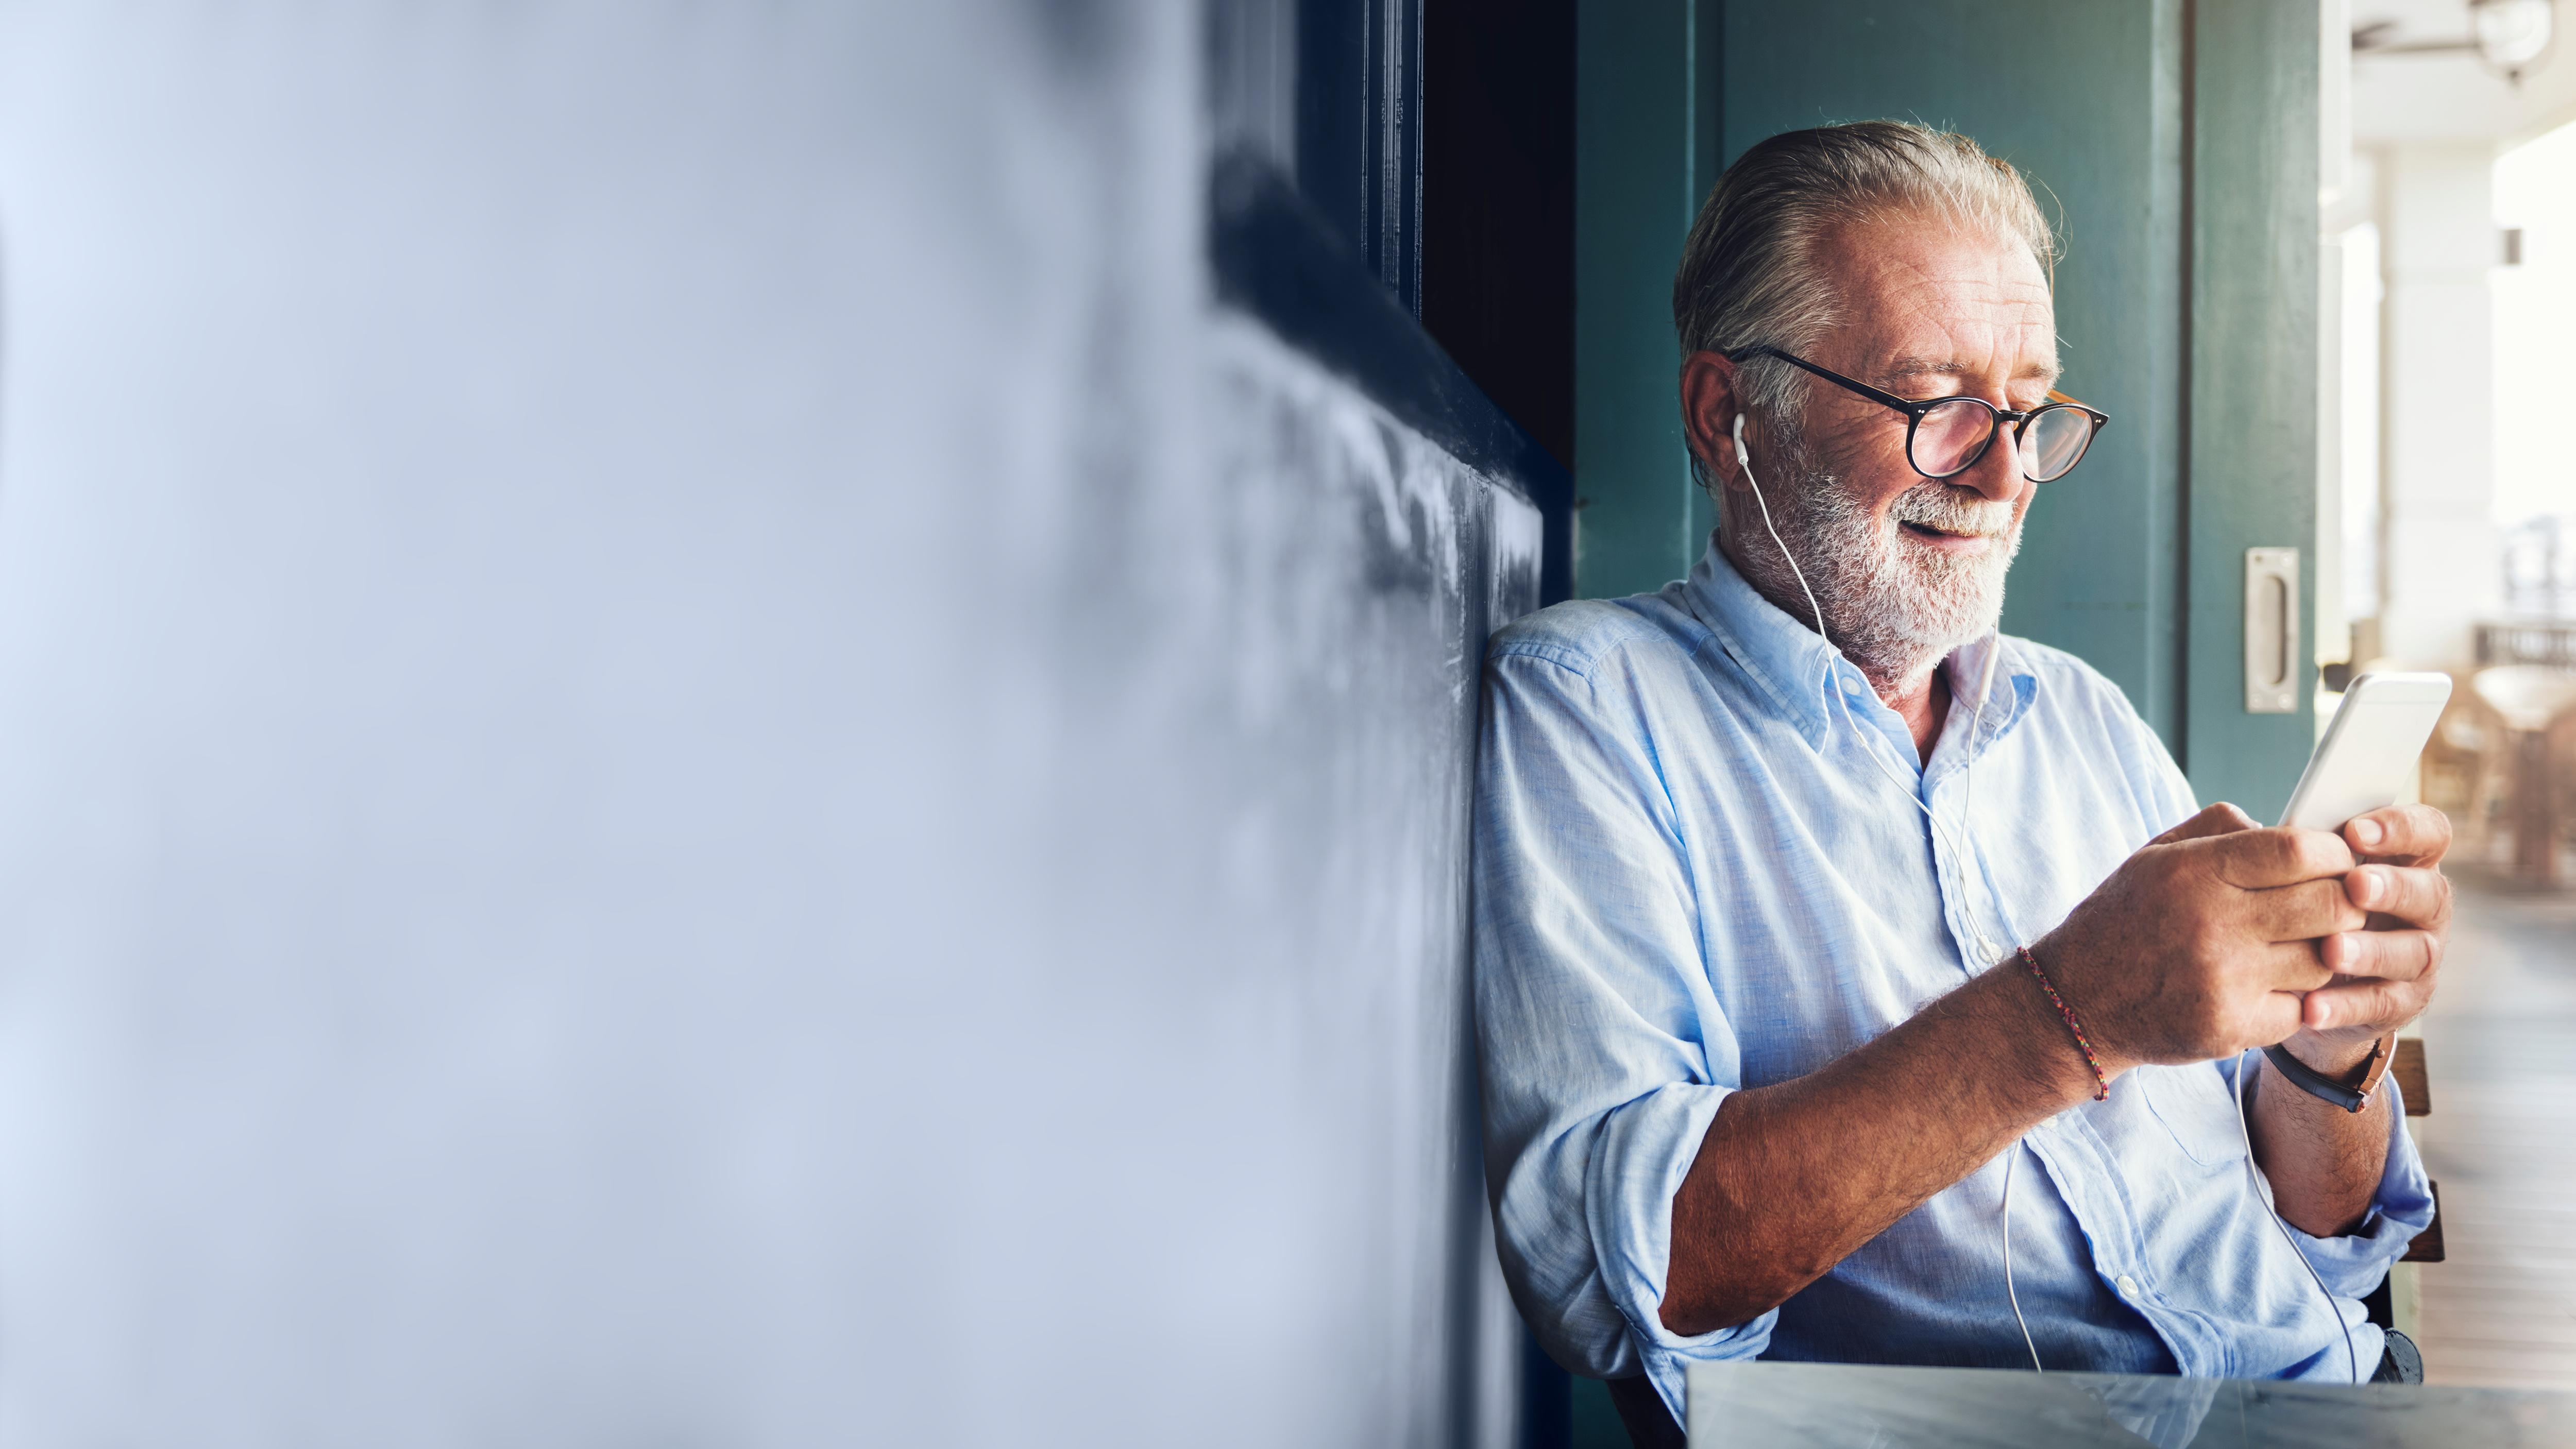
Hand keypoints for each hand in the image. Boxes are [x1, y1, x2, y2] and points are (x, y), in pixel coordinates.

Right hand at [2031, 803, 2366, 1074]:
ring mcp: (2223, 981)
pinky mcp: (2230, 1028)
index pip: (2298, 851)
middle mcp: (2210, 925)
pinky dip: (2296, 997)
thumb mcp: (2155, 856)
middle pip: (2330, 905)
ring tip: (2295, 945)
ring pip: (2325, 960)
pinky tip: (2270, 986)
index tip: (2335, 858)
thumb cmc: (2123, 920)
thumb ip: (2222, 829)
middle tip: (2333, 903)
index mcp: (2192, 872)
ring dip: (2322, 951)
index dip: (2334, 852)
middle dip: (2344, 901)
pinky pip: (2302, 1008)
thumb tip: (2294, 827)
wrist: (2075, 1003)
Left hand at [2283, 804, 2451, 1071]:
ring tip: (2330, 950)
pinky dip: (2348, 1005)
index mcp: (2400, 861)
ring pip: (2414, 952)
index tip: (2355, 831)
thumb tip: (2242, 822)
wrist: (2295, 982)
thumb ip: (2275, 843)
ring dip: (2373, 950)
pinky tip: (2313, 1005)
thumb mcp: (2287, 872)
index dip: (2402, 828)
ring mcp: (2416, 956)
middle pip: (2431, 892)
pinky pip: (2383, 1004)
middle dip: (2394, 887)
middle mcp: (2421, 907)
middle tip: (2354, 885)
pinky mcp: (2402, 1002)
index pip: (2427, 833)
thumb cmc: (2295, 906)